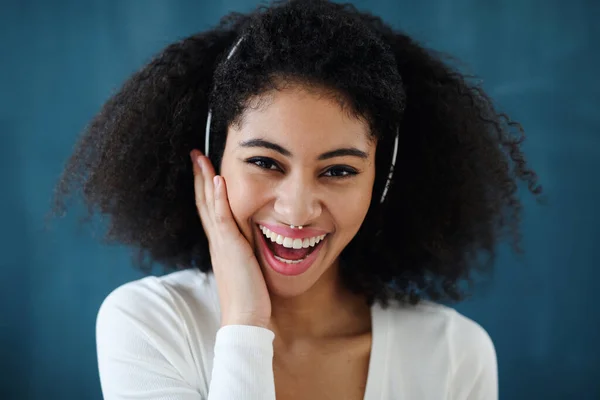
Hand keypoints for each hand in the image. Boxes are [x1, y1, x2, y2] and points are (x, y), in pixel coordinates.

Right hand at [190, 150, 270, 328]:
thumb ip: (245, 251)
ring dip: (205, 179)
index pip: (210, 209)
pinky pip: (222, 218)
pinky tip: (218, 180)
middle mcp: (217, 240)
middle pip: (204, 201)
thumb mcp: (247, 266)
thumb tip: (253, 241)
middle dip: (200, 176)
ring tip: (200, 157)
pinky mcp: (230, 247)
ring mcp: (222, 243)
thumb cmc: (249, 296)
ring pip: (209, 204)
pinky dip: (219, 198)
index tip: (205, 168)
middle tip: (195, 153)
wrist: (245, 318)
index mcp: (221, 244)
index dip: (206, 188)